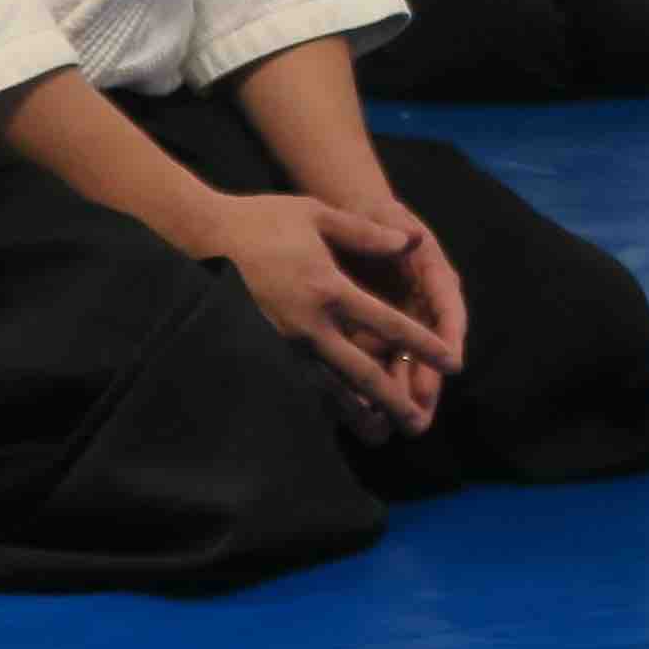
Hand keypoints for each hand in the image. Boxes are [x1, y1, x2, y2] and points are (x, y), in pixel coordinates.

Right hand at [196, 190, 464, 436]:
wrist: (197, 236)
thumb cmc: (260, 220)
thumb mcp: (316, 215)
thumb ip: (366, 233)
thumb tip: (411, 241)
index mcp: (328, 289)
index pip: (388, 324)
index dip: (423, 344)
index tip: (451, 362)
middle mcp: (309, 324)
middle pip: (362, 372)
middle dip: (394, 398)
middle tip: (420, 421)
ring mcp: (283, 342)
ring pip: (328, 387)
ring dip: (357, 412)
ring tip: (382, 433)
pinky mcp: (263, 349)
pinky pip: (299, 381)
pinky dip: (322, 403)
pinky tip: (338, 417)